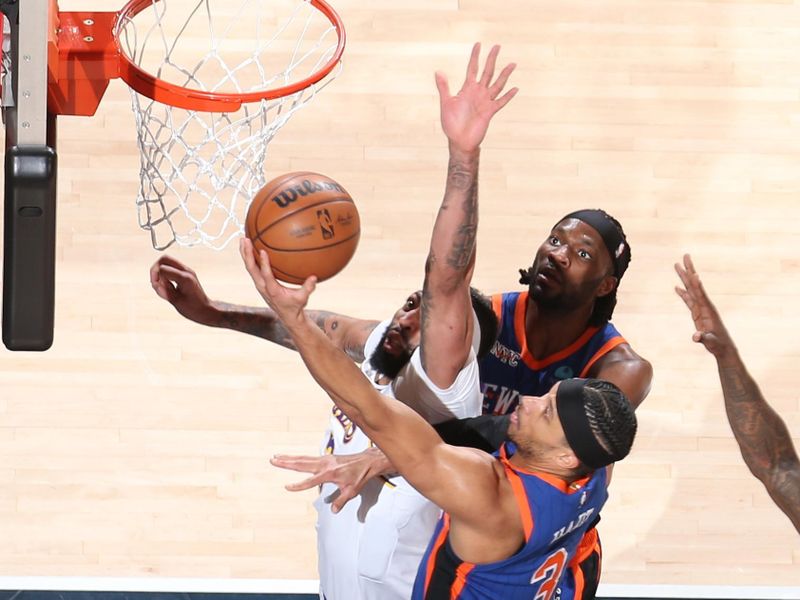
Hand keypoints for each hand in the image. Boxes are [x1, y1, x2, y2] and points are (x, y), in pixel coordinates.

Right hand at [150, 255, 216, 324]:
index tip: (157, 287)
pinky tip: (168, 286)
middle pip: (164, 258)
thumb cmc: (194, 308)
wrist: (206, 309)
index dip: (155, 278)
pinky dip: (166, 275)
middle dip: (155, 269)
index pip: (162, 268)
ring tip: (164, 287)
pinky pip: (172, 268)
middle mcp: (187, 271)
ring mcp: (187, 271)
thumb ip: (163, 290)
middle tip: (156, 282)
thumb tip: (155, 282)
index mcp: (184, 278)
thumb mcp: (175, 301)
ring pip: (167, 262)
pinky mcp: (186, 274)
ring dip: (161, 272)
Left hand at [239, 238, 315, 327]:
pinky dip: (250, 257)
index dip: (263, 263)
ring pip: (249, 267)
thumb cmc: (296, 306)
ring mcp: (259, 284)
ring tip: (243, 239)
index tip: (261, 250)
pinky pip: (253, 268)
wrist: (287, 316)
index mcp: (272, 289)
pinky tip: (251, 247)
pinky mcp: (260, 282)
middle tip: (245, 239)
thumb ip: (308, 288)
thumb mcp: (303, 298)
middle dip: (247, 253)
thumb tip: (314, 277)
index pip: (266, 274)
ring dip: (245, 253)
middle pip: (251, 268)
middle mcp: (262, 286)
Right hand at [270, 448, 391, 512]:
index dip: (298, 485)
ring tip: (276, 457)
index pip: (311, 481)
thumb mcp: (352, 491)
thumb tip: (333, 510)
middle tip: (273, 460)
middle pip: (302, 463)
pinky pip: (309, 458)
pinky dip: (298, 458)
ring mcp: (324, 459)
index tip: (287, 487)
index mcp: (330, 473)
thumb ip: (341, 501)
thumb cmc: (360, 476)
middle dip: (286, 462)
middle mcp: (325, 464)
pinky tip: (291, 459)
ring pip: (303, 459)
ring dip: (289, 458)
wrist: (367, 461)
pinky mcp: (326, 458)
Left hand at [436, 42, 517, 153]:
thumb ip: (444, 87)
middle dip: (492, 59)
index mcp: (467, 89)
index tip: (478, 44)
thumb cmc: (451, 123)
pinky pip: (500, 102)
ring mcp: (485, 101)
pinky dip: (508, 96)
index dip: (475, 56)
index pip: (472, 68)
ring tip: (512, 64)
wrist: (459, 141)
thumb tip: (438, 71)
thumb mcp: (446, 103)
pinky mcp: (490, 112)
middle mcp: (478, 93)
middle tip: (497, 46)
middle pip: (487, 72)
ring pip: (497, 84)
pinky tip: (515, 88)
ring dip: (504, 74)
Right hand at [674, 254, 736, 360]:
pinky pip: (688, 300)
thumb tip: (695, 337)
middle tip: (685, 256)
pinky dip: (683, 293)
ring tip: (677, 265)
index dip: (697, 284)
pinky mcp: (697, 314)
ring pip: (691, 290)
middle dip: (689, 270)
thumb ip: (703, 338)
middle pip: (695, 285)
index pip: (701, 294)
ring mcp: (701, 309)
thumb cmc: (718, 345)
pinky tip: (677, 287)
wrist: (723, 348)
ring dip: (684, 278)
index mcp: (708, 311)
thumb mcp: (711, 342)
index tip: (694, 272)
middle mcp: (705, 306)